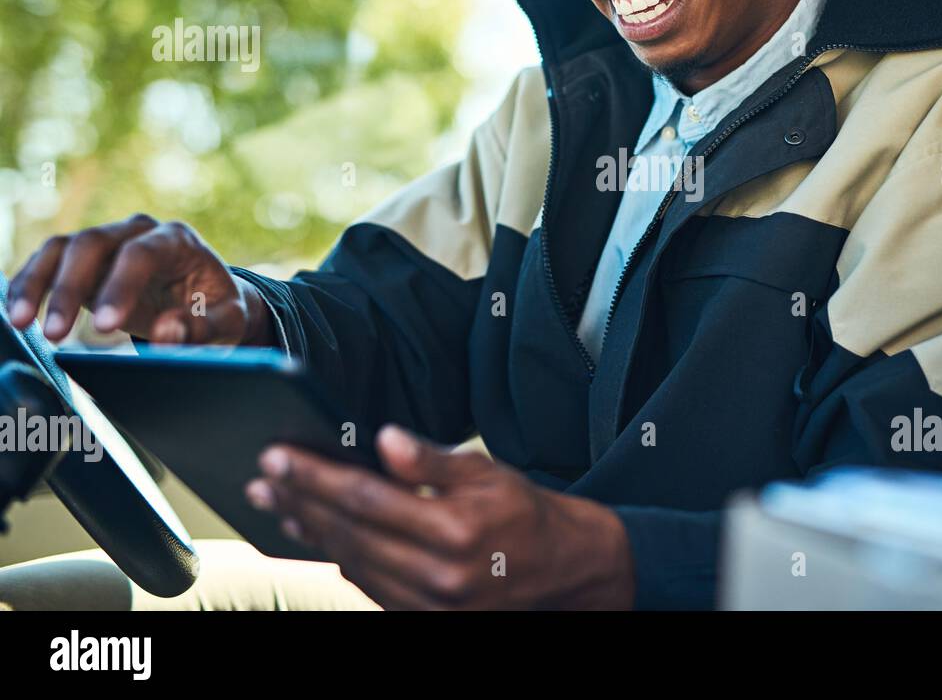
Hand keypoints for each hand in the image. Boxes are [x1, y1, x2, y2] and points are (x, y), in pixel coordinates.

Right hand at [5, 213, 271, 345]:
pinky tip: (17, 312)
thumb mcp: (228, 322)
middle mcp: (138, 230)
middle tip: (56, 333)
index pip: (141, 254)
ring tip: (22, 324)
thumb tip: (167, 332)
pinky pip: (49, 261)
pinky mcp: (85, 258)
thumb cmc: (217, 308)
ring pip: (63, 248)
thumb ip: (203, 328)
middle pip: (93, 243)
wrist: (205, 296)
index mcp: (177, 239)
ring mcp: (109, 239)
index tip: (106, 327)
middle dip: (70, 288)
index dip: (120, 287)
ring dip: (38, 283)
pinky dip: (29, 283)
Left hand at [245, 426, 636, 609]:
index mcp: (455, 530)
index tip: (278, 457)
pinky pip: (367, 587)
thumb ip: (432, 459)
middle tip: (262, 477)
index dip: (315, 476)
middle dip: (299, 502)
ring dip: (308, 531)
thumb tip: (384, 439)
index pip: (366, 498)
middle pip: (347, 533)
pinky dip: (338, 557)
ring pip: (350, 563)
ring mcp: (429, 606)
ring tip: (277, 502)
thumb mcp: (488, 472)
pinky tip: (317, 533)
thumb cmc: (524, 513)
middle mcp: (438, 575)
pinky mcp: (424, 620)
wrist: (562, 570)